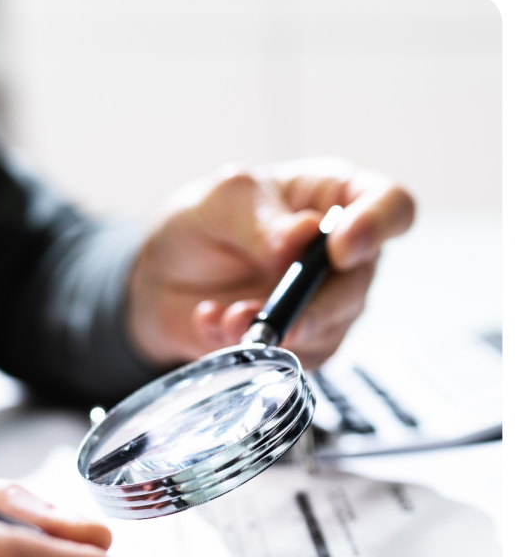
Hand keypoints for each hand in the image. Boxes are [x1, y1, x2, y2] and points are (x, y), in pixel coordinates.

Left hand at [127, 157, 414, 370]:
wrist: (164, 279)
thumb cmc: (205, 224)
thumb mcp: (221, 200)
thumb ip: (258, 217)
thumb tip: (296, 241)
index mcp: (338, 197)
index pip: (392, 206)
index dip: (377, 226)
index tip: (340, 248)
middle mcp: (343, 255)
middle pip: (360, 283)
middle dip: (315, 303)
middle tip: (271, 309)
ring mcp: (327, 304)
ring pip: (329, 328)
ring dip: (278, 329)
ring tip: (230, 318)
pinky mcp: (302, 345)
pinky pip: (295, 358)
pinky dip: (253, 348)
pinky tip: (215, 325)